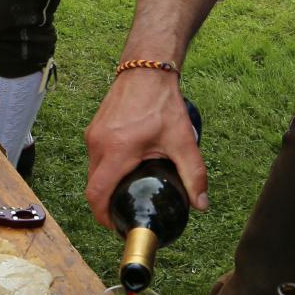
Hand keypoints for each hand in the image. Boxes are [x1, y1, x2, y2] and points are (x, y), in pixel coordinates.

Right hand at [84, 68, 206, 228]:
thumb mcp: (182, 140)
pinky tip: (126, 169)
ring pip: (94, 171)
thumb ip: (193, 174)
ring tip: (128, 192)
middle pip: (94, 186)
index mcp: (116, 150)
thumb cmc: (161, 101)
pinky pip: (95, 157)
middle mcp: (98, 144)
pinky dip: (106, 169)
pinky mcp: (94, 128)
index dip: (103, 216)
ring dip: (106, 185)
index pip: (97, 194)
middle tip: (126, 213)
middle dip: (106, 204)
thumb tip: (202, 205)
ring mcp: (93, 135)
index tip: (116, 225)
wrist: (146, 69)